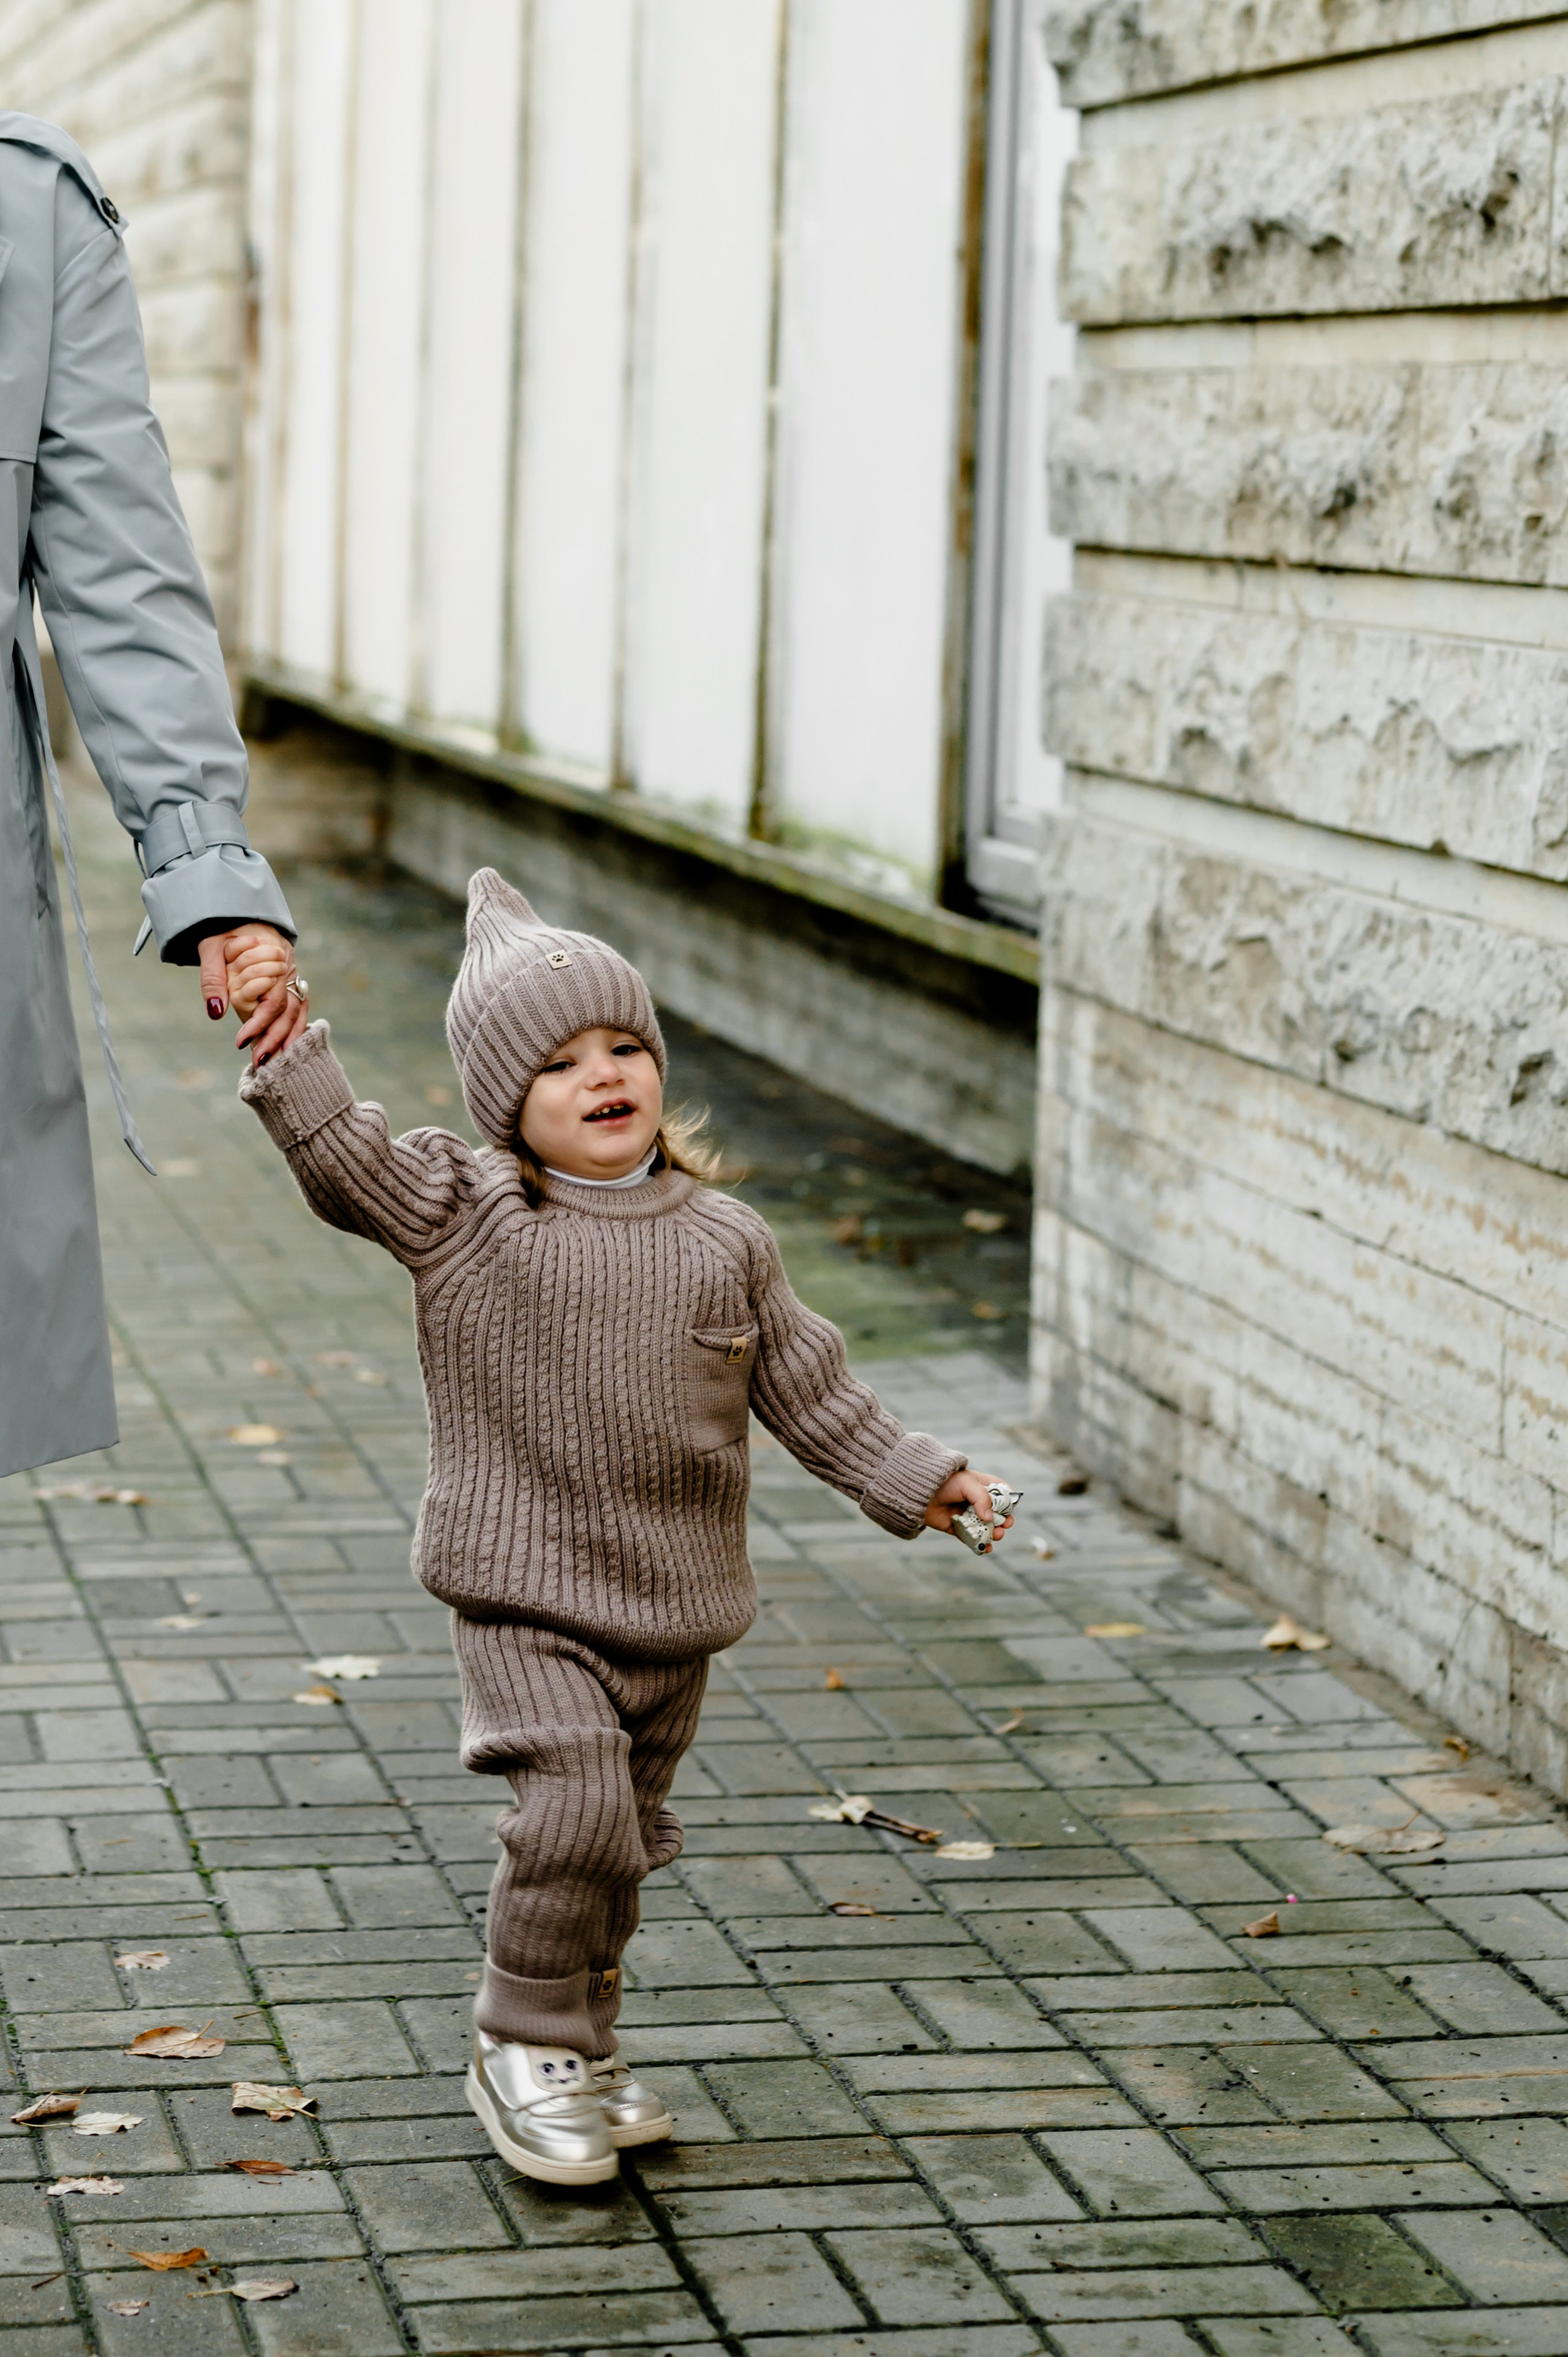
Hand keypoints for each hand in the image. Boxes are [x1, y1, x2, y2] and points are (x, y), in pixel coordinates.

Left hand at [197, 925, 307, 1066]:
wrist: (236, 908)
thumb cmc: (222, 927)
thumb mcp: (211, 947)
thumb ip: (213, 979)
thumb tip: (216, 1013)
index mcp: (273, 957)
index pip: (272, 1000)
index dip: (259, 1023)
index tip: (240, 1042)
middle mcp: (287, 968)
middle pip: (289, 1010)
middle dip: (275, 1037)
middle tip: (258, 1060)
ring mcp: (292, 973)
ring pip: (298, 1010)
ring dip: (289, 1036)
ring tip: (278, 1061)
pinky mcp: (289, 979)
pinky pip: (297, 1006)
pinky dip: (295, 1026)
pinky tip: (288, 1045)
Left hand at [924, 1469, 1014, 1540]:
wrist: (919, 1492)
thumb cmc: (945, 1482)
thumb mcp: (967, 1484)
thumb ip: (981, 1498)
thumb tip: (989, 1518)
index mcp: (982, 1486)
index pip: (1002, 1494)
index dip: (1008, 1503)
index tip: (1009, 1511)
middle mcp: (977, 1501)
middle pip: (996, 1514)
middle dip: (1003, 1522)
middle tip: (1004, 1526)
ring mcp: (968, 1515)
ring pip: (985, 1528)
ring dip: (993, 1534)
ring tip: (995, 1536)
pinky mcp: (957, 1528)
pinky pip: (971, 1538)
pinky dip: (979, 1545)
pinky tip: (985, 1549)